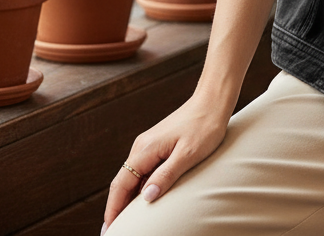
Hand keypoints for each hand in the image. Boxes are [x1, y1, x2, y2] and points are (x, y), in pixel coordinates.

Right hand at [103, 94, 229, 230]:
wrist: (213, 100)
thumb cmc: (205, 126)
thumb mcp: (188, 154)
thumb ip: (166, 175)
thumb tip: (145, 197)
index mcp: (145, 149)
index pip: (120, 185)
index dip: (113, 209)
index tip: (109, 230)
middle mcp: (142, 146)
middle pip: (123, 182)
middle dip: (116, 207)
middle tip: (114, 230)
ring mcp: (150, 144)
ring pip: (133, 176)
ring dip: (127, 198)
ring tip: (127, 220)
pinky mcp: (159, 144)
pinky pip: (144, 169)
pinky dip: (140, 186)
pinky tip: (145, 197)